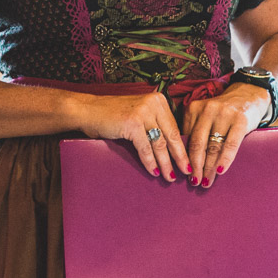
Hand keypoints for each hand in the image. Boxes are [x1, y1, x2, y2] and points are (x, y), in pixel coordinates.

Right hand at [73, 91, 189, 180]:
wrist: (88, 110)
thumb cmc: (113, 115)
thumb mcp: (140, 114)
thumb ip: (155, 124)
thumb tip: (174, 148)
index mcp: (159, 100)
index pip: (175, 127)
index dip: (182, 146)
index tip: (188, 160)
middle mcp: (153, 104)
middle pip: (171, 136)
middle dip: (180, 157)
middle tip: (187, 172)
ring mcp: (142, 113)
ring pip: (160, 144)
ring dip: (166, 164)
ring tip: (170, 177)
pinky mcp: (132, 123)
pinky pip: (145, 148)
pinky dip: (150, 162)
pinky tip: (154, 172)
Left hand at [182, 83, 269, 185]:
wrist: (249, 94)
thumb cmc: (223, 111)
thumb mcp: (206, 116)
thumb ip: (196, 131)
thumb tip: (185, 160)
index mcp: (194, 108)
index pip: (186, 138)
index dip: (183, 157)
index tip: (183, 172)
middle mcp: (207, 109)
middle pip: (197, 143)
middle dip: (195, 166)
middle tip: (194, 182)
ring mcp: (224, 114)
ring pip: (213, 146)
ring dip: (209, 167)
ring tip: (206, 181)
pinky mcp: (240, 120)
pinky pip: (230, 144)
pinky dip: (225, 159)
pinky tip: (220, 171)